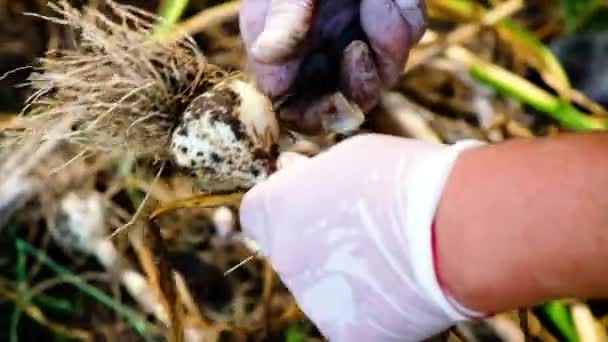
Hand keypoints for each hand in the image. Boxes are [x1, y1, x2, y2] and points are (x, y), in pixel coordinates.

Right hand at [239, 0, 426, 121]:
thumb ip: (284, 14)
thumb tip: (267, 55)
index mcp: (282, 47)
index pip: (292, 105)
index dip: (311, 112)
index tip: (330, 99)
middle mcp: (318, 52)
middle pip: (344, 103)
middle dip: (359, 80)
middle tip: (358, 49)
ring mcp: (356, 40)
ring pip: (382, 74)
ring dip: (385, 37)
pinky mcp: (389, 28)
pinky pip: (405, 39)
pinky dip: (402, 13)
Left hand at [239, 134, 484, 340]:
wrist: (456, 230)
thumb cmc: (406, 179)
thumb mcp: (348, 158)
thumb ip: (313, 177)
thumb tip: (299, 180)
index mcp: (276, 209)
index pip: (256, 213)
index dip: (282, 207)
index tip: (308, 203)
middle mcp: (284, 257)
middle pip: (289, 251)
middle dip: (314, 242)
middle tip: (361, 233)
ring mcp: (313, 299)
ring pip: (321, 287)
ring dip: (343, 275)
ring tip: (390, 259)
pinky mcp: (347, 333)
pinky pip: (349, 318)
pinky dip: (368, 306)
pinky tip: (397, 286)